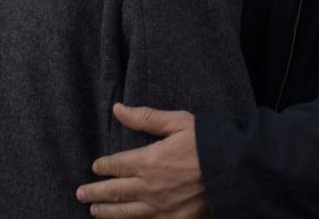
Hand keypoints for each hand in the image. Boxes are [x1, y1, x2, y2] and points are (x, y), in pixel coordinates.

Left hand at [76, 104, 206, 217]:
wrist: (237, 170)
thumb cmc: (209, 143)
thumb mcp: (178, 122)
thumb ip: (146, 118)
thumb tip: (118, 109)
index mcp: (149, 160)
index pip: (117, 165)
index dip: (104, 166)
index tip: (96, 167)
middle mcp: (150, 187)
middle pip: (115, 191)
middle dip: (95, 192)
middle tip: (81, 193)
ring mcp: (161, 208)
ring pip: (126, 212)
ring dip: (107, 211)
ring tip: (94, 211)